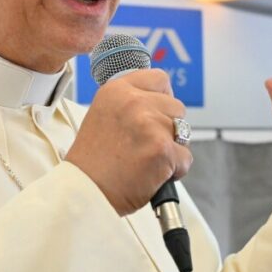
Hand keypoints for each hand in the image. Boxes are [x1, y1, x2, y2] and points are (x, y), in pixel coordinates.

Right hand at [67, 69, 191, 215]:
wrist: (85, 192)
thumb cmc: (93, 163)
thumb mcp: (104, 116)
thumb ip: (130, 105)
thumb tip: (160, 103)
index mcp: (117, 90)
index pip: (159, 79)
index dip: (163, 98)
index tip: (158, 112)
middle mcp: (133, 102)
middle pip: (176, 106)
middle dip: (168, 127)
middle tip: (146, 146)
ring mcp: (150, 124)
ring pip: (183, 131)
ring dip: (172, 148)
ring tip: (146, 161)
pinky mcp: (163, 149)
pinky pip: (185, 157)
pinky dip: (175, 170)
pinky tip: (153, 174)